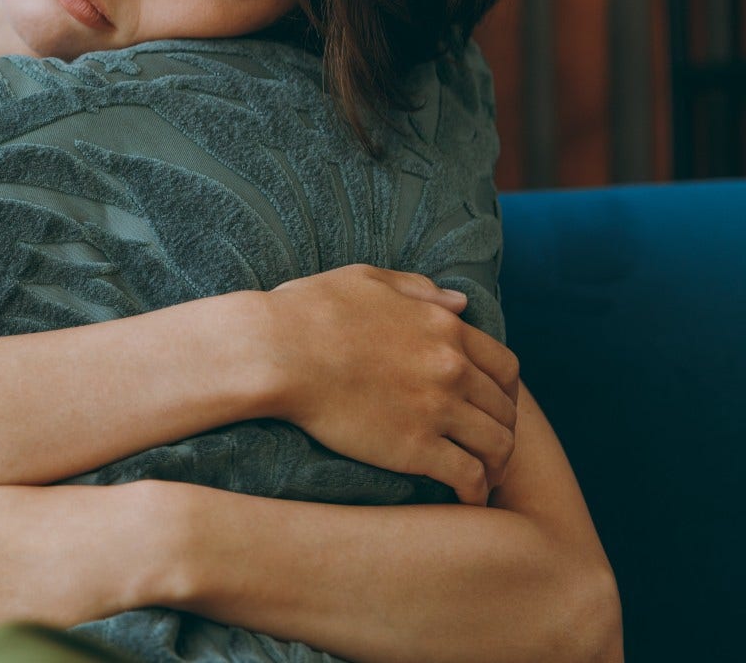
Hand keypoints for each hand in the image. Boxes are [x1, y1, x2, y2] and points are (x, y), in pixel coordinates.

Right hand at [257, 264, 519, 504]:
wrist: (274, 351)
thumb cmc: (308, 312)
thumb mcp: (366, 281)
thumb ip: (418, 290)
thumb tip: (459, 302)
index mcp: (444, 328)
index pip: (504, 366)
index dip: (505, 391)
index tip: (493, 406)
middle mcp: (452, 368)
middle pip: (505, 408)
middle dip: (503, 429)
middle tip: (489, 447)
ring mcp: (437, 409)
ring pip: (497, 444)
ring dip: (497, 464)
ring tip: (484, 478)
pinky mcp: (415, 448)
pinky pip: (467, 475)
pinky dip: (475, 490)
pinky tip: (465, 499)